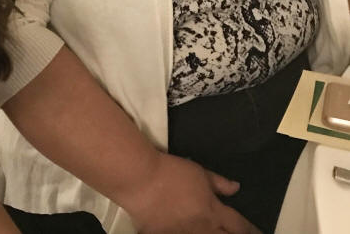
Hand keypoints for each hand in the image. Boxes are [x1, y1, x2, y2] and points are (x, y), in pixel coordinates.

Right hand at [127, 152, 260, 233]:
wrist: (142, 180)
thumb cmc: (172, 172)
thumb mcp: (199, 172)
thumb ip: (218, 183)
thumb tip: (237, 188)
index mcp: (214, 212)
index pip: (240, 226)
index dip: (251, 231)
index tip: (258, 233)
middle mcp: (204, 229)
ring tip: (211, 232)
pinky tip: (183, 232)